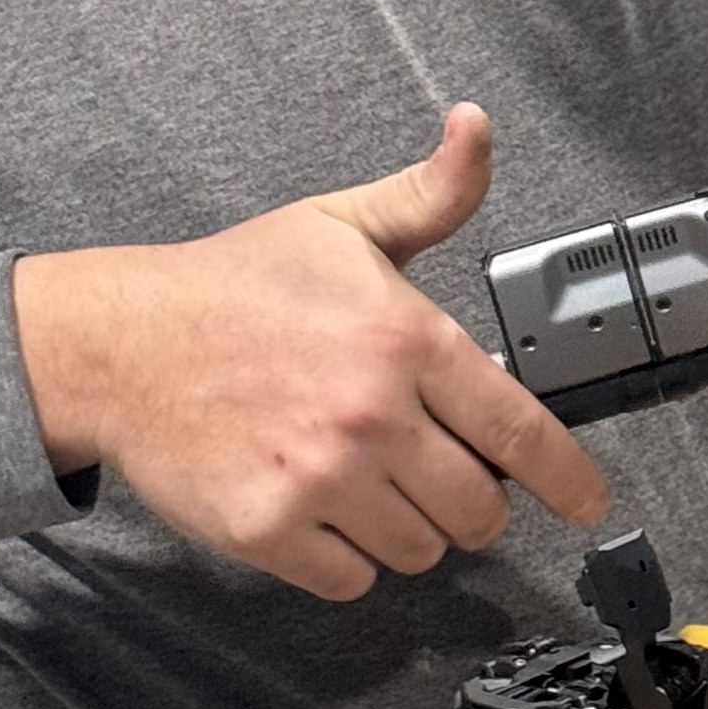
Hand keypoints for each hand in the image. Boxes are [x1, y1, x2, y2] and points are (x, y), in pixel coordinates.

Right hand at [13, 103, 608, 601]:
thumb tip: (476, 129)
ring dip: (407, 528)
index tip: (588, 502)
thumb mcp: (341, 224)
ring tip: (366, 480)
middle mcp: (371, 416)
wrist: (119, 342)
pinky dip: (345, 560)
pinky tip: (320, 508)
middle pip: (477, 511)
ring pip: (418, 552)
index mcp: (404, 340)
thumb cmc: (234, 285)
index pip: (519, 430)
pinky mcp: (267, 530)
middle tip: (436, 474)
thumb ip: (430, 194)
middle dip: (471, 502)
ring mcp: (319, 478)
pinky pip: (350, 580)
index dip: (568, 478)